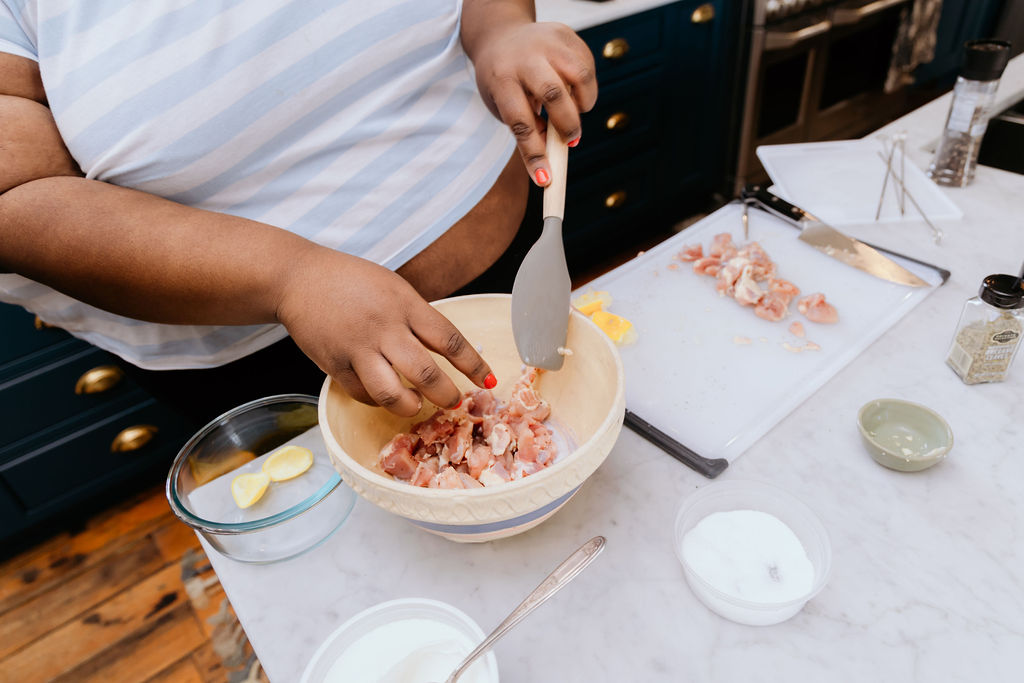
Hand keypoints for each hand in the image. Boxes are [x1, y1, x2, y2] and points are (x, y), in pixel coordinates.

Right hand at [276, 246, 492, 416]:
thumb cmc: (350, 280)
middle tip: (454, 401)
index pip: (450, 340)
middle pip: (425, 373)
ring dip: (411, 406)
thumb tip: (447, 350)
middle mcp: (384, 328)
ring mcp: (358, 349)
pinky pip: (364, 395)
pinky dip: (379, 401)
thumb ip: (418, 317)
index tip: (488, 380)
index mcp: (405, 305)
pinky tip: (385, 395)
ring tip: (418, 404)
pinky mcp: (335, 365)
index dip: (474, 365)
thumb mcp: (394, 288)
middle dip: (446, 394)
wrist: (298, 278)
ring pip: (392, 394)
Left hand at [470, 21, 596, 185]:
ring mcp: (547, 41)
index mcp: (501, 79)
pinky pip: (588, 66)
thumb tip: (553, 154)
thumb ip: (526, 127)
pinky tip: (573, 91)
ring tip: (574, 110)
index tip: (545, 179)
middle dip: (568, 124)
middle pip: (554, 94)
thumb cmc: (502, 80)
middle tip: (571, 140)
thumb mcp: (502, 104)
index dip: (534, 154)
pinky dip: (586, 87)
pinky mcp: (566, 34)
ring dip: (583, 103)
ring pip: (580, 76)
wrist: (501, 35)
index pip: (519, 122)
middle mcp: (525, 57)